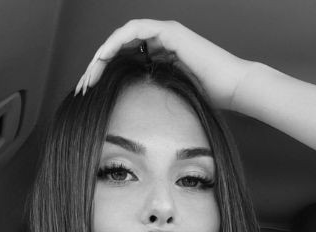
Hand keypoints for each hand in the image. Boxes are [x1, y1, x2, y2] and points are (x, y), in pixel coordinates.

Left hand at [75, 19, 253, 109]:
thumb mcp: (174, 99)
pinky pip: (134, 30)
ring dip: (102, 54)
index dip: (105, 75)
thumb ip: (155, 97)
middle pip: (118, 48)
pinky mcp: (169, 31)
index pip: (124, 60)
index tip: (90, 94)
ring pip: (122, 37)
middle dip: (97, 67)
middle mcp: (160, 41)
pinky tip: (104, 59)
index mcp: (160, 56)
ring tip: (89, 75)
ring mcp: (164, 33)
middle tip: (82, 87)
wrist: (234, 89)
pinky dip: (117, 42)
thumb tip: (134, 115)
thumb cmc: (211, 99)